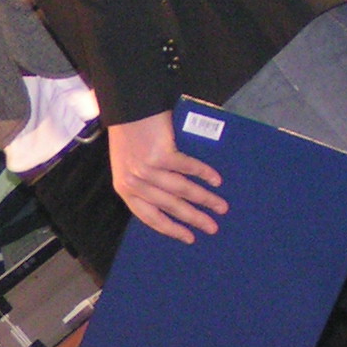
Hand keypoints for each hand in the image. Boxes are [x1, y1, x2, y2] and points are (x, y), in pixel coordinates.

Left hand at [105, 111, 224, 242]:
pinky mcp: (160, 155)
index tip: (189, 238)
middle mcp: (134, 182)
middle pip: (170, 207)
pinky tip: (216, 180)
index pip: (150, 217)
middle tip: (213, 228)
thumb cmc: (130, 135)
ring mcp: (146, 169)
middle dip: (195, 219)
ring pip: (182, 190)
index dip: (171, 229)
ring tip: (221, 206)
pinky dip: (204, 174)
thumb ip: (146, 185)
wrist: (127, 108)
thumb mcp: (129, 166)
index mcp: (125, 188)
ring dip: (205, 199)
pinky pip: (187, 168)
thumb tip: (176, 203)